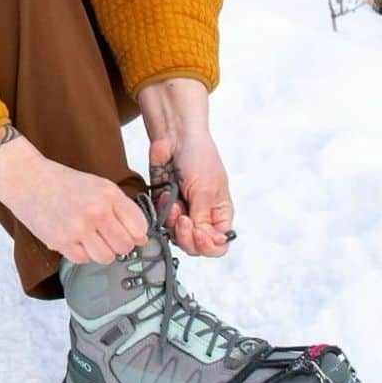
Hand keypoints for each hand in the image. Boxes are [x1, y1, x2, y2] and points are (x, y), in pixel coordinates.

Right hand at [0, 138, 148, 265]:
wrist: (28, 179)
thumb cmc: (64, 182)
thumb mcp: (98, 186)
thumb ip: (122, 209)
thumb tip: (142, 238)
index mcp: (108, 194)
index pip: (139, 226)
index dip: (137, 233)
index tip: (130, 232)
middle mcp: (96, 211)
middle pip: (125, 246)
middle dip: (120, 244)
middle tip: (108, 236)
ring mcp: (78, 228)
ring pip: (107, 257)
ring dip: (102, 252)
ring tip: (91, 237)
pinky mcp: (62, 242)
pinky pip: (84, 260)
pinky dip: (82, 254)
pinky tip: (75, 239)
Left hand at [137, 78, 233, 257]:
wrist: (174, 136)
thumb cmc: (198, 156)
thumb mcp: (205, 189)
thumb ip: (202, 217)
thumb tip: (201, 241)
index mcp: (220, 213)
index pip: (219, 244)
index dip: (209, 245)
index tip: (199, 234)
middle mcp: (202, 216)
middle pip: (195, 246)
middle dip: (187, 235)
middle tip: (183, 220)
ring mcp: (183, 212)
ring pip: (176, 236)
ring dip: (173, 221)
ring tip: (174, 201)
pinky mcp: (165, 206)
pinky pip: (161, 221)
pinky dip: (162, 211)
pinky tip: (166, 194)